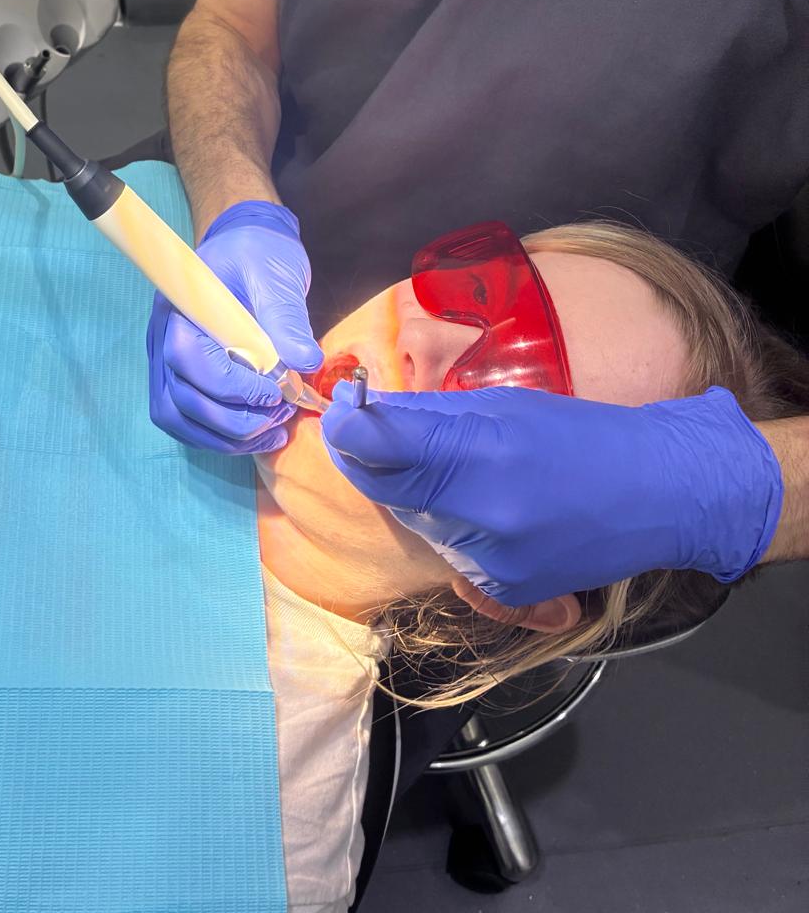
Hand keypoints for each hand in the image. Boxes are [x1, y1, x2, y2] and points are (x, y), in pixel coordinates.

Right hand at [147, 200, 323, 452]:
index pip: (188, 358)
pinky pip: (186, 420)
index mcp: (181, 307)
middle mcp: (164, 338)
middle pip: (181, 399)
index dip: (229, 385)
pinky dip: (219, 437)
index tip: (274, 391)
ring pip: (179, 418)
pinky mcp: (182, 378)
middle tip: (280, 416)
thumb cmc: (257, 252)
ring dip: (225, 437)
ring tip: (273, 431)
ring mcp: (168, 361)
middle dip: (233, 420)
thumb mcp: (276, 274)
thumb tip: (305, 363)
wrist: (246, 245)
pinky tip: (259, 433)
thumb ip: (287, 316)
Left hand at [321, 382, 783, 605]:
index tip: (339, 413)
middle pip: (392, 490)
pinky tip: (492, 512)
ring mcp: (495, 563)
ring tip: (469, 473)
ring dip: (422, 497)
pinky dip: (456, 532)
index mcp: (486, 454)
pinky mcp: (508, 594)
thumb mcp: (506, 406)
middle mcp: (485, 516)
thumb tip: (362, 413)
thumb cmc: (582, 435)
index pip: (385, 449)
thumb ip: (430, 416)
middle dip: (380, 462)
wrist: (661, 493)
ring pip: (419, 524)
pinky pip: (452, 559)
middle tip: (387, 433)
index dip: (349, 432)